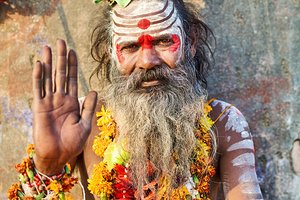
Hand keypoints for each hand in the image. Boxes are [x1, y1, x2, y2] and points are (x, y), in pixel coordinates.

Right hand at [32, 39, 96, 174]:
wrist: (58, 156)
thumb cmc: (73, 143)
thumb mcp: (85, 124)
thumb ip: (89, 107)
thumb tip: (95, 90)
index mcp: (72, 102)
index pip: (73, 79)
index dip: (73, 65)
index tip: (73, 51)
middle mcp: (61, 99)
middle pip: (61, 74)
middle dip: (61, 58)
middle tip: (61, 42)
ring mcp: (50, 102)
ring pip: (49, 78)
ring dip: (49, 63)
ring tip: (48, 47)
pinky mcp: (39, 108)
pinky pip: (39, 89)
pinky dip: (39, 77)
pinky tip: (40, 64)